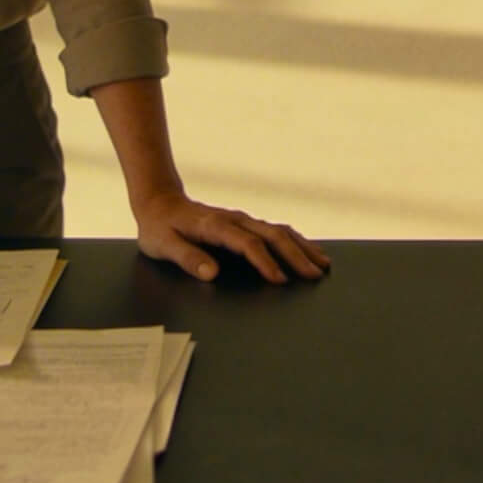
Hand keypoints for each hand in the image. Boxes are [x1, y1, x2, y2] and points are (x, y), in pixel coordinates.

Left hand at [132, 193, 329, 284]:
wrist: (160, 201)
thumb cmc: (160, 227)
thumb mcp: (163, 245)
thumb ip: (187, 258)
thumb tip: (211, 273)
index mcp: (215, 226)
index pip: (247, 244)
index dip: (265, 262)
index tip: (279, 280)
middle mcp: (234, 220)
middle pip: (272, 235)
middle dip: (296, 255)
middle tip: (314, 276)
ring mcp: (242, 220)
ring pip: (279, 230)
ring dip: (302, 247)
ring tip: (323, 264)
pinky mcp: (245, 223)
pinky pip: (275, 230)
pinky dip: (296, 240)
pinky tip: (308, 249)